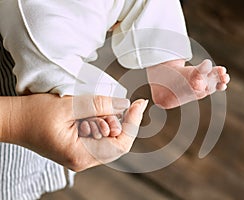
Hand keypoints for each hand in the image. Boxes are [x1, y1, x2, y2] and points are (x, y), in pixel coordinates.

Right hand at [1, 94, 146, 171]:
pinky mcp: (77, 148)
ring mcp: (80, 155)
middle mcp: (82, 159)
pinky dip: (101, 123)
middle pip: (116, 142)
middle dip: (118, 121)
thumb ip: (99, 105)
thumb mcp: (69, 105)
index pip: (120, 144)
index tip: (140, 104)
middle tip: (111, 105)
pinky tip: (92, 114)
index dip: (133, 124)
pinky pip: (99, 137)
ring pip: (108, 139)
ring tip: (96, 109)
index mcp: (80, 154)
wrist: (13, 121)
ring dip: (109, 121)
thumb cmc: (33, 114)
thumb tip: (125, 104)